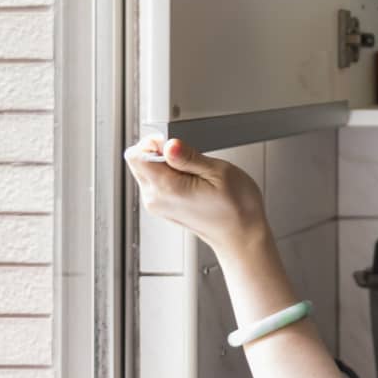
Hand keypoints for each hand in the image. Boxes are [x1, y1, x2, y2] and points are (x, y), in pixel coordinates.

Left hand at [125, 136, 268, 259]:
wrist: (242, 234)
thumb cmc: (236, 207)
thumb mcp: (219, 171)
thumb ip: (188, 156)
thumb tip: (169, 144)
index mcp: (166, 188)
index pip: (135, 155)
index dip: (153, 143)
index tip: (175, 145)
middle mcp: (155, 199)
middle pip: (138, 162)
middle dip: (159, 152)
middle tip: (189, 158)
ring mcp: (158, 205)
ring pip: (147, 171)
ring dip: (166, 164)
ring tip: (195, 172)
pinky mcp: (164, 208)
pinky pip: (157, 183)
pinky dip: (171, 176)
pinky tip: (194, 181)